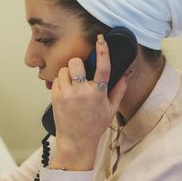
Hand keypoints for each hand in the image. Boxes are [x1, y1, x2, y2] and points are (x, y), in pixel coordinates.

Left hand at [50, 34, 127, 170]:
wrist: (76, 142)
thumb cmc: (94, 126)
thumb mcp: (111, 109)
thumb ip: (119, 90)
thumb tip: (126, 75)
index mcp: (98, 94)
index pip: (103, 68)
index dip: (103, 51)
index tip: (101, 39)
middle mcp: (82, 92)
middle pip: (75, 62)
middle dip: (78, 64)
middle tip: (80, 72)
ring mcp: (67, 94)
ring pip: (64, 69)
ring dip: (68, 73)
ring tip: (73, 84)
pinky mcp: (55, 97)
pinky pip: (56, 79)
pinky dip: (61, 82)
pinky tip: (66, 91)